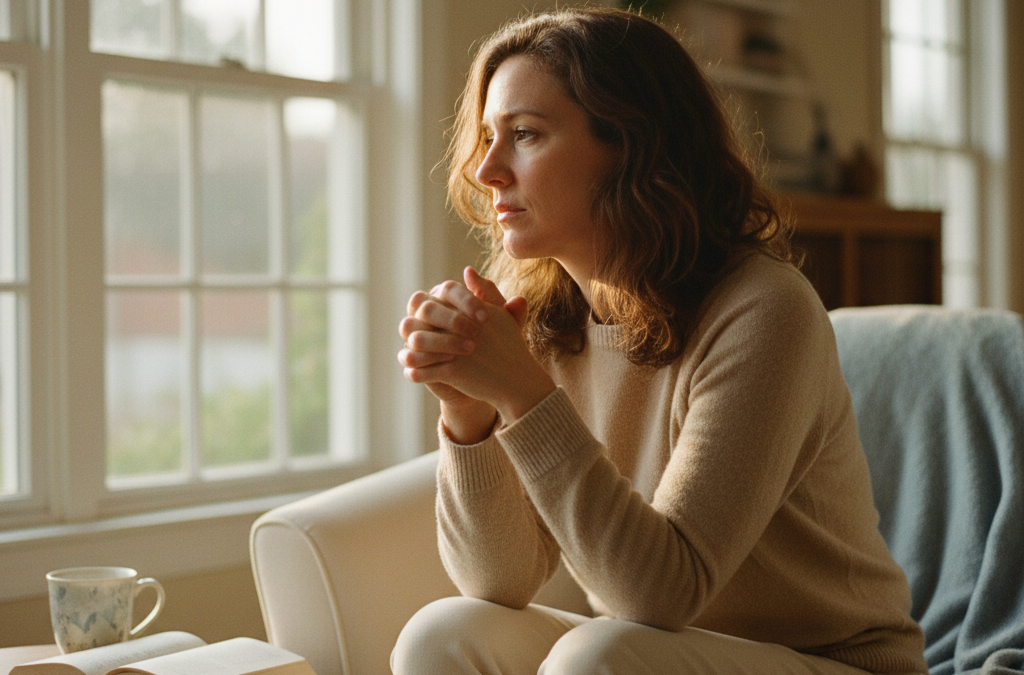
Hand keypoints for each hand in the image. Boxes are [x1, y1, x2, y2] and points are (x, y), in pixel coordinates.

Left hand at [400, 268, 553, 430]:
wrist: (517, 380)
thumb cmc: (509, 345)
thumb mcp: (500, 315)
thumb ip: (485, 290)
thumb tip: (467, 270)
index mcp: (472, 306)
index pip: (439, 295)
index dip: (431, 309)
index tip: (431, 321)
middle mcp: (462, 323)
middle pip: (423, 312)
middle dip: (417, 324)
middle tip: (412, 335)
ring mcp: (456, 348)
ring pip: (416, 342)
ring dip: (409, 349)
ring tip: (409, 355)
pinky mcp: (452, 372)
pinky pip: (420, 370)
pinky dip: (413, 372)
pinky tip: (413, 373)